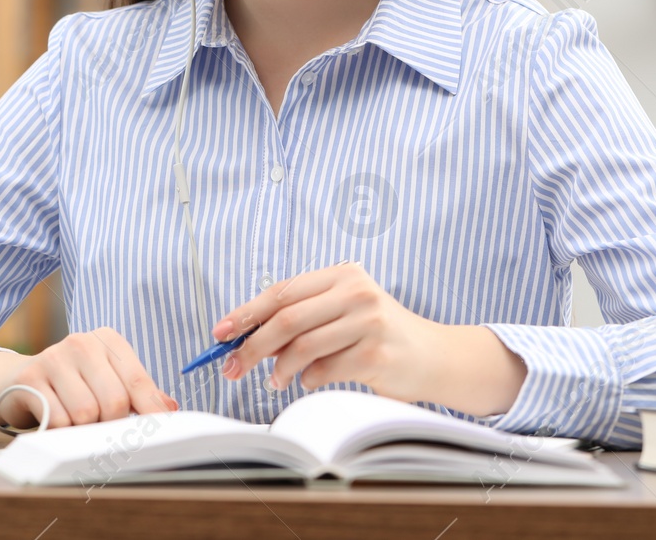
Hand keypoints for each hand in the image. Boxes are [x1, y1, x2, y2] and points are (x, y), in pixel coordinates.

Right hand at [0, 327, 177, 429]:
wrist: (21, 379)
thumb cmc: (74, 383)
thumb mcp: (108, 380)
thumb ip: (139, 393)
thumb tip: (169, 410)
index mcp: (108, 340)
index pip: (138, 381)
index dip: (150, 411)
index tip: (157, 432)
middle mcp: (82, 342)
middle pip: (114, 401)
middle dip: (110, 423)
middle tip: (101, 425)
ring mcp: (53, 357)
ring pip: (86, 413)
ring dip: (84, 428)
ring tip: (76, 419)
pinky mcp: (30, 378)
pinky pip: (59, 419)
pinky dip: (62, 430)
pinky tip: (56, 419)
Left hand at [211, 261, 527, 416]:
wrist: (435, 357)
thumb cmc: (379, 335)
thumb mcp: (343, 312)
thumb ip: (303, 318)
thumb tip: (245, 337)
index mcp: (342, 274)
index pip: (282, 291)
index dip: (246, 312)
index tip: (221, 332)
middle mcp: (356, 291)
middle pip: (286, 318)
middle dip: (252, 345)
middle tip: (231, 366)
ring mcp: (368, 321)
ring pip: (302, 346)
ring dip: (278, 369)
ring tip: (273, 380)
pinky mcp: (375, 353)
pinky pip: (324, 370)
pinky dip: (308, 380)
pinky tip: (308, 382)